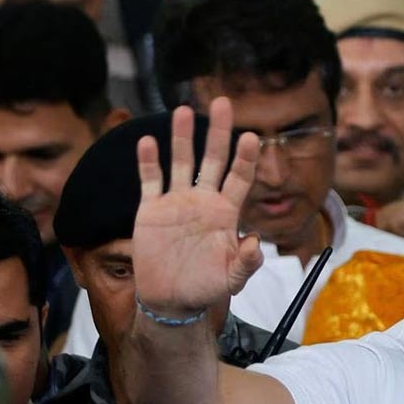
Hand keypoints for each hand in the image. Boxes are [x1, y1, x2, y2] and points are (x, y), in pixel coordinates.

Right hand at [133, 98, 262, 315]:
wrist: (172, 300)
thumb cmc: (206, 288)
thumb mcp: (232, 278)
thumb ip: (247, 262)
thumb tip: (256, 242)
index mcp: (226, 213)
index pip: (239, 177)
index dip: (245, 157)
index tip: (251, 137)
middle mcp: (203, 201)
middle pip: (213, 159)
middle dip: (218, 132)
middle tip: (223, 103)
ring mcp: (177, 202)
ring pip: (180, 162)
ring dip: (181, 137)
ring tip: (183, 109)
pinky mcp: (151, 210)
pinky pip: (150, 181)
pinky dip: (148, 162)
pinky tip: (147, 140)